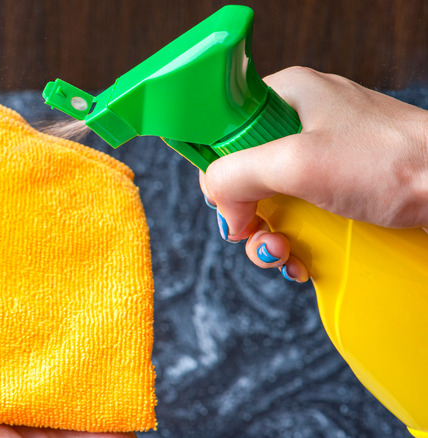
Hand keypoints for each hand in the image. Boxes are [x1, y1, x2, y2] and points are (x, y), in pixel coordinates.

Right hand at [199, 66, 427, 280]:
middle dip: (247, 215)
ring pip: (272, 199)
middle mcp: (302, 121)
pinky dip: (296, 241)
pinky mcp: (342, 185)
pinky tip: (303, 259)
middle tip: (259, 236)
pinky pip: (301, 213)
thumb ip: (236, 175)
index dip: (219, 172)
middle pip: (246, 172)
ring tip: (285, 255)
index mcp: (287, 95)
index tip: (229, 204)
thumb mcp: (295, 164)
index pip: (224, 130)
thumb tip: (218, 202)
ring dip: (270, 236)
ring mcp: (324, 154)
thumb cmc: (392, 163)